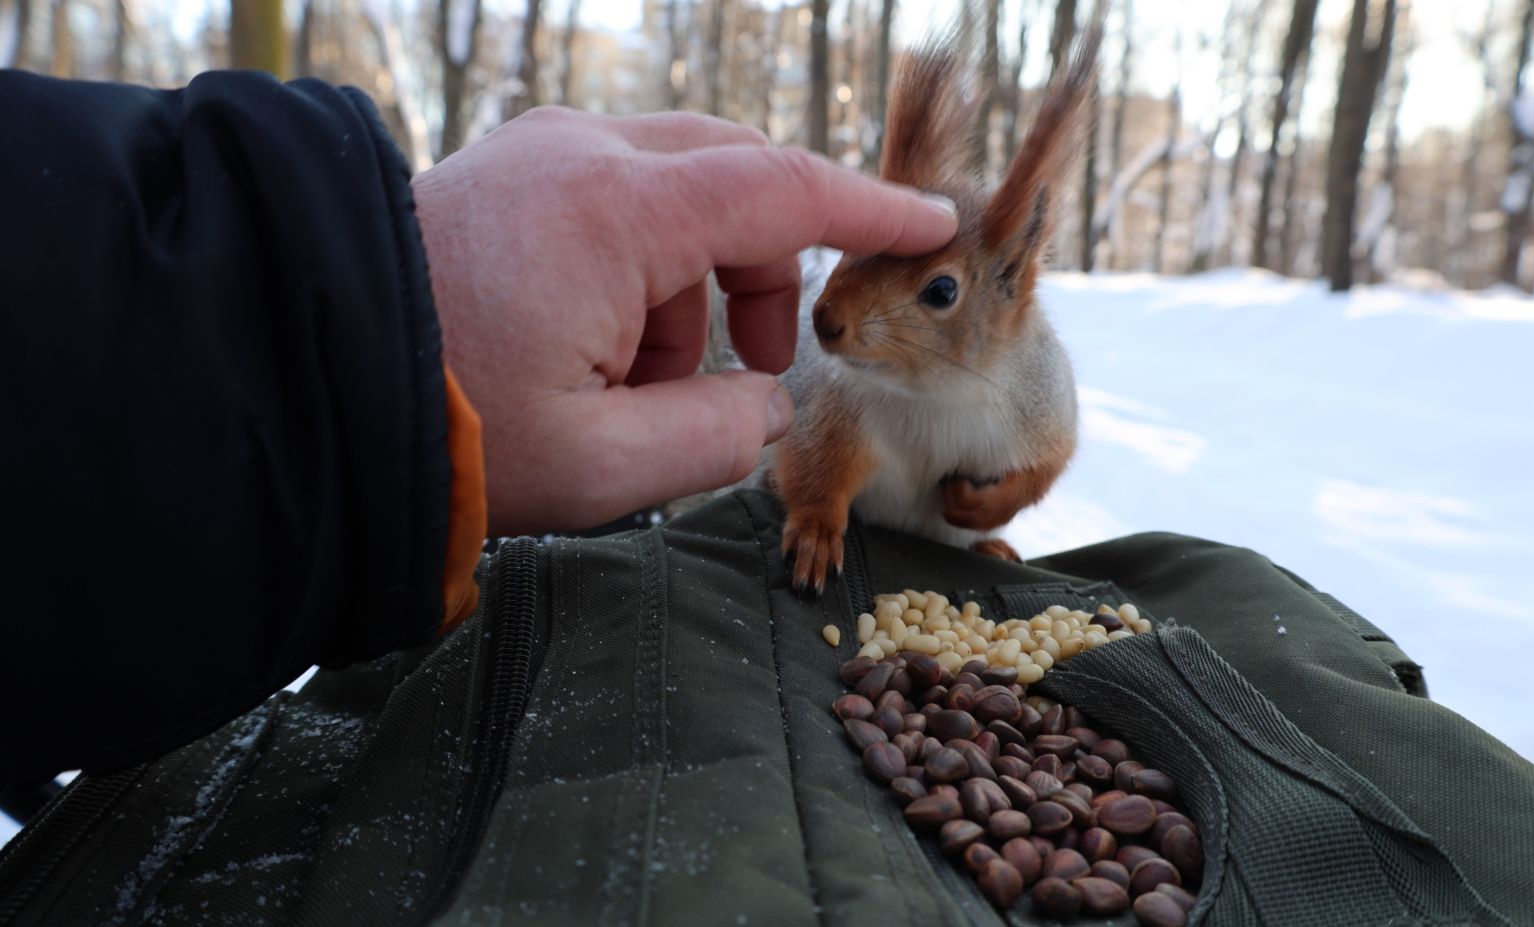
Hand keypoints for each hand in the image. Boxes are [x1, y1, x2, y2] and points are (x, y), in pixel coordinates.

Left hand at [412, 107, 956, 534]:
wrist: (300, 385)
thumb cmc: (446, 433)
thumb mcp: (603, 466)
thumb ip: (717, 436)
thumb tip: (765, 404)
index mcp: (615, 213)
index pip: (784, 189)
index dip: (871, 210)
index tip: (931, 223)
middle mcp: (580, 155)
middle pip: (735, 175)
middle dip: (773, 265)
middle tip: (765, 362)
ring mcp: (536, 154)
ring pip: (676, 186)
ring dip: (697, 281)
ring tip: (648, 385)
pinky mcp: (508, 172)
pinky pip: (615, 195)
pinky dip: (641, 267)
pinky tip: (597, 351)